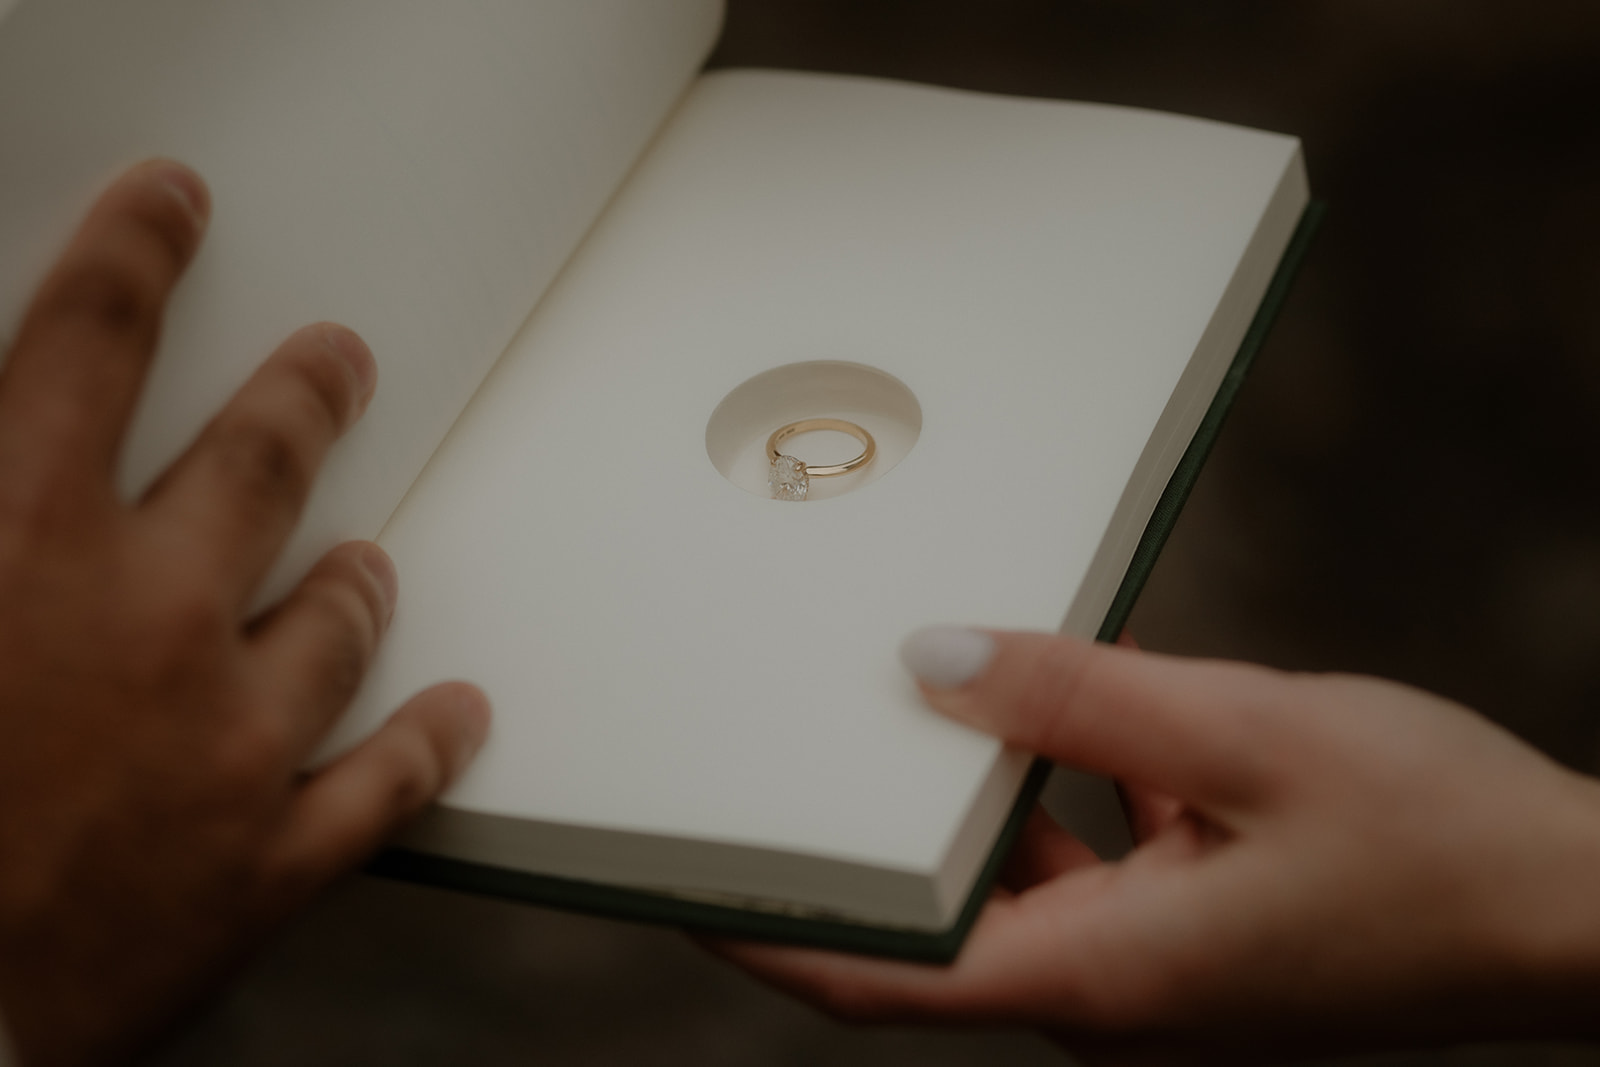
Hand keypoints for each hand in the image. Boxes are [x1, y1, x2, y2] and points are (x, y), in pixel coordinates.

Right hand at [0, 161, 488, 1065]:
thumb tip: (8, 463)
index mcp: (13, 552)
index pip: (82, 353)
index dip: (131, 262)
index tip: (171, 212)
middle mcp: (141, 625)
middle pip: (255, 465)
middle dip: (301, 398)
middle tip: (335, 365)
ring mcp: (224, 743)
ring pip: (336, 617)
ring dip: (353, 581)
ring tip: (367, 560)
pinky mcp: (268, 858)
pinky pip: (385, 785)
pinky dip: (428, 746)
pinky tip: (458, 717)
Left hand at [715, 627, 1599, 1062]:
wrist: (1577, 909)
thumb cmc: (1438, 843)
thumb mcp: (1241, 737)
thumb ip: (1076, 701)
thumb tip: (932, 661)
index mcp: (1095, 974)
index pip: (878, 970)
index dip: (764, 925)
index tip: (677, 873)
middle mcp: (1108, 986)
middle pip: (937, 911)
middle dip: (865, 828)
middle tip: (796, 732)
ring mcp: (1154, 962)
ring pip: (1017, 871)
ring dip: (978, 786)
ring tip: (934, 687)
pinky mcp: (1197, 929)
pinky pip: (1093, 851)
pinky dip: (1068, 781)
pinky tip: (1075, 697)